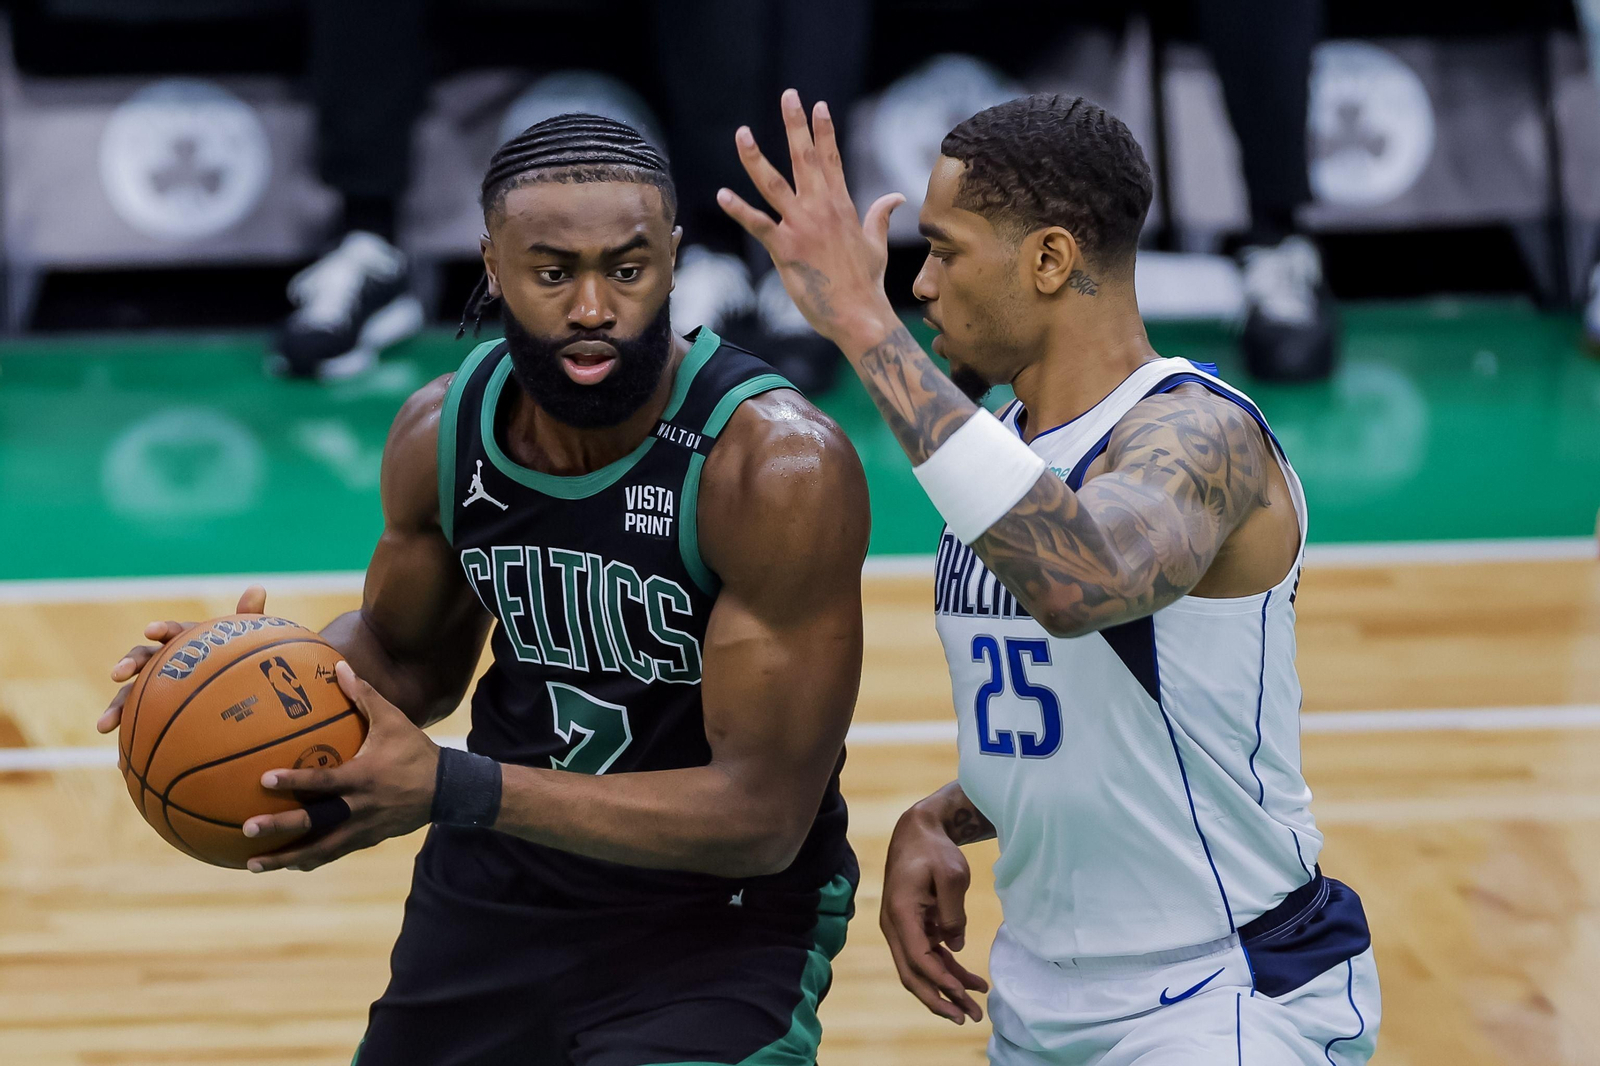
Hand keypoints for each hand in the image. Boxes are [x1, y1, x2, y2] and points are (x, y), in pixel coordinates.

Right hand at [99, 585, 266, 733]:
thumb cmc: (245, 665)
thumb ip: (249, 619)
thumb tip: (257, 588)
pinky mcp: (156, 717)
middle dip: (128, 665)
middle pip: (143, 661)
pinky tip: (124, 765)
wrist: (241, 697)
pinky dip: (132, 745)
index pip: (173, 632)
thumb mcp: (250, 644)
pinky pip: (141, 731)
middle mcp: (167, 664)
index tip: (152, 631)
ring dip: (116, 709)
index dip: (162, 629)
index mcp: (188, 643)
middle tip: (116, 674)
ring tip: (103, 726)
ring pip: (132, 698)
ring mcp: (157, 692)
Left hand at [242, 661, 437, 872]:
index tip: (265, 780)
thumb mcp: (394, 721)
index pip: (323, 781)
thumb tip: (340, 666)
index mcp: (363, 777)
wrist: (449, 790)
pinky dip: (310, 860)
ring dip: (287, 857)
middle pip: (315, 822)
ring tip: (254, 864)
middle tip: (248, 829)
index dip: (295, 781)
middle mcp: (359, 807)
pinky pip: (333, 853)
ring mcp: (362, 828)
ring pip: (320, 848)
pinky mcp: (367, 840)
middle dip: (281, 827)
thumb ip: (365, 696)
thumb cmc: (416, 752)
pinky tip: (288, 864)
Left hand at [718, 88, 904, 351]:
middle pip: (806, 158)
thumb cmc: (867, 283)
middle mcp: (821, 210)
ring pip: (774, 184)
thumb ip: (880, 215)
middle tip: (789, 95)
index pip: (832, 160)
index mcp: (842, 206)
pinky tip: (722, 194)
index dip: (824, 131)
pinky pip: (758, 224)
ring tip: (742, 133)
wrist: (860, 314)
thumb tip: (896, 197)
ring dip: (756, 158)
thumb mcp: (876, 243)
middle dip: (796, 125)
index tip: (818, 105)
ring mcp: (802, 227)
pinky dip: (739, 209)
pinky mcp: (786, 249)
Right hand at [879, 803, 988, 1022]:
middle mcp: (894, 926)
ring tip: (976, 1005)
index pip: (917, 958)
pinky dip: (947, 970)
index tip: (963, 996)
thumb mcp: (951, 874)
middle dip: (940, 999)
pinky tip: (970, 981)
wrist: (916, 832)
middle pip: (912, 974)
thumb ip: (952, 912)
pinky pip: (927, 956)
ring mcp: (901, 929)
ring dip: (946, 989)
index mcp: (900, 913)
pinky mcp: (912, 928)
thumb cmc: (933, 851)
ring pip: (920, 970)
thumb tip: (954, 946)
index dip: (940, 981)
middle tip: (968, 1017)